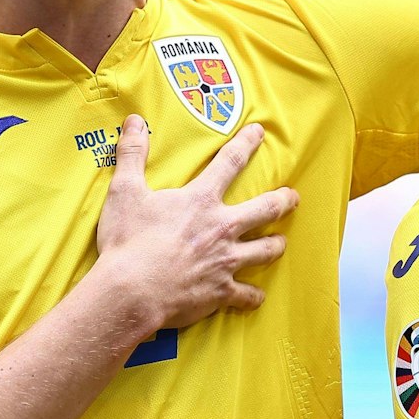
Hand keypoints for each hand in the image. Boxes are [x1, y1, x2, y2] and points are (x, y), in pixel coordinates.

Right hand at [94, 116, 295, 333]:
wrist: (132, 291)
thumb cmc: (128, 241)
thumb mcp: (125, 191)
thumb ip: (132, 154)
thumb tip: (136, 121)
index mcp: (201, 201)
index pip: (230, 163)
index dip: (246, 144)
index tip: (259, 133)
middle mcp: (221, 228)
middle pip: (264, 210)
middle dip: (283, 202)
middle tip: (293, 197)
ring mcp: (225, 261)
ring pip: (264, 251)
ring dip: (275, 246)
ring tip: (281, 243)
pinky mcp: (220, 292)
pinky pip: (245, 295)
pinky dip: (252, 297)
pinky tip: (257, 297)